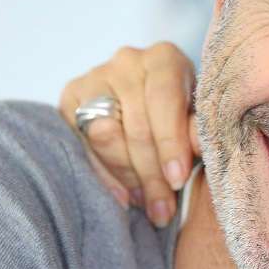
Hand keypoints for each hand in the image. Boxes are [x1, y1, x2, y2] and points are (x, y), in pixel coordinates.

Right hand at [59, 42, 198, 226]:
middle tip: (163, 209)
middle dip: (151, 173)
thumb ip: (196, 131)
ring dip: (128, 177)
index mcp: (164, 58)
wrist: (145, 105)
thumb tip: (198, 146)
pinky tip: (122, 196)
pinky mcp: (71, 98)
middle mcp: (127, 60)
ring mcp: (95, 76)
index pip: (164, 100)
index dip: (170, 143)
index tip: (177, 180)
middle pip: (136, 125)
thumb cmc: (180, 115)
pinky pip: (83, 145)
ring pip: (106, 135)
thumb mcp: (195, 120)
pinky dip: (104, 176)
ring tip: (147, 203)